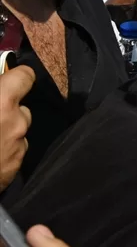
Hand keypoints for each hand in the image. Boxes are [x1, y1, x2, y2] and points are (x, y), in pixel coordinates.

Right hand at [0, 65, 34, 190]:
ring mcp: (17, 147)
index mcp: (1, 102)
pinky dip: (2, 150)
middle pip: (21, 107)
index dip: (15, 77)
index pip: (25, 77)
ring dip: (5, 131)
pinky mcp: (14, 169)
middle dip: (5, 109)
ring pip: (17, 131)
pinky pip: (13, 152)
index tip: (6, 80)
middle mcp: (15, 122)